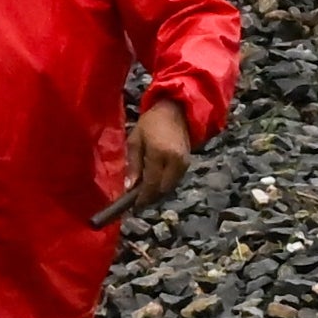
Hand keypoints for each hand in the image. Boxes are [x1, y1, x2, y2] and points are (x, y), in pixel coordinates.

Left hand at [121, 96, 196, 212]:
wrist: (176, 110)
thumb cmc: (151, 122)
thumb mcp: (135, 140)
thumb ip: (133, 165)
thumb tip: (129, 187)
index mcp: (159, 154)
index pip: (151, 184)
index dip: (142, 198)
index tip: (133, 206)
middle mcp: (175, 161)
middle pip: (162, 189)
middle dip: (150, 196)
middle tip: (137, 198)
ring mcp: (184, 163)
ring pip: (170, 187)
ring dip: (157, 191)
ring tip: (145, 189)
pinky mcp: (188, 163)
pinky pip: (175, 180)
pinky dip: (164, 183)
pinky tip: (155, 180)